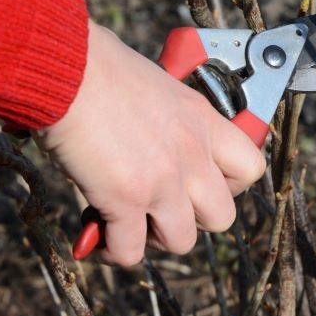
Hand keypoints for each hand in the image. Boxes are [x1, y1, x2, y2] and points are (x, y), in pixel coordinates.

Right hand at [35, 21, 265, 265]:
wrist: (66, 66)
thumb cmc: (96, 63)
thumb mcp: (152, 83)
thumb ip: (163, 115)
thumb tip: (146, 131)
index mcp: (200, 119)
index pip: (250, 167)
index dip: (228, 185)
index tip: (200, 183)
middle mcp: (190, 152)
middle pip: (223, 217)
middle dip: (192, 218)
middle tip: (161, 205)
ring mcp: (162, 179)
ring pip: (182, 242)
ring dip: (154, 237)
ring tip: (128, 220)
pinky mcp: (126, 199)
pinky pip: (131, 252)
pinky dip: (114, 250)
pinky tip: (96, 235)